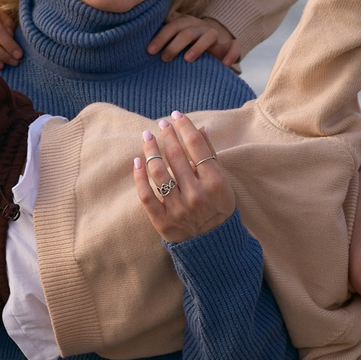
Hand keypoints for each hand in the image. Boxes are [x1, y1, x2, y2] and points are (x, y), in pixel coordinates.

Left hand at [131, 113, 236, 242]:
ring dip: (150, 150)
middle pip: (176, 156)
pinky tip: (137, 161)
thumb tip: (201, 129)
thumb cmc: (218, 208)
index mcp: (215, 183)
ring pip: (158, 173)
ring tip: (147, 137)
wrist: (212, 244)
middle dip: (167, 135)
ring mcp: (178, 208)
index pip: (197, 147)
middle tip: (161, 123)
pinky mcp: (162, 220)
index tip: (176, 116)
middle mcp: (196, 194)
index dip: (185, 127)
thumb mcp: (223, 183)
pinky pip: (146, 195)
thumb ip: (212, 156)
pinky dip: (139, 177)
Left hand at [146, 12, 240, 65]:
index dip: (161, 37)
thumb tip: (137, 30)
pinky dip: (232, 53)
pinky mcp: (230, 44)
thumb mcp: (175, 34)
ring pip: (209, 36)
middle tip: (164, 58)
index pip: (172, 26)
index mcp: (186, 22)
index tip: (149, 51)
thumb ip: (162, 32)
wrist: (216, 37)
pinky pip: (235, 46)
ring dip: (198, 47)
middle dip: (174, 44)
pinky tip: (225, 64)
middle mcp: (200, 26)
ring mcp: (216, 35)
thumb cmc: (188, 39)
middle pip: (187, 32)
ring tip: (187, 59)